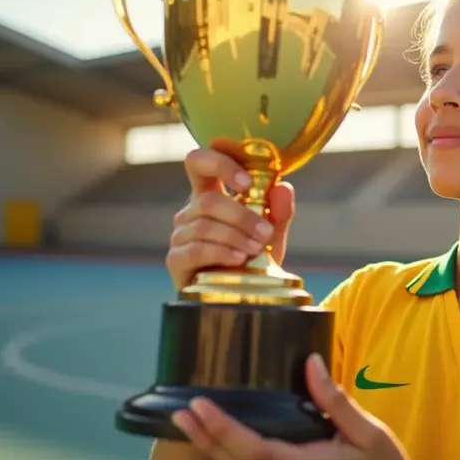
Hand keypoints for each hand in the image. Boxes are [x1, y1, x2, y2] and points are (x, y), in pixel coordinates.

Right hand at [166, 145, 295, 289]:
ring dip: (236, 236)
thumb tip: (283, 187)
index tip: (248, 182)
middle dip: (241, 215)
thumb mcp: (272, 235)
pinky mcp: (176, 260)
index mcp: (209, 193)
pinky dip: (221, 252)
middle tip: (265, 232)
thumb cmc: (252, 259)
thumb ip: (279, 212)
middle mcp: (190, 211)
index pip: (199, 161)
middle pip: (207, 200)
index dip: (220, 163)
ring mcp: (180, 235)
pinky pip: (196, 249)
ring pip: (204, 225)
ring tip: (256, 249)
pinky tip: (239, 259)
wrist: (242, 297)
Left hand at [171, 354, 408, 459]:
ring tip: (187, 422)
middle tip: (182, 409)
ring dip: (208, 448)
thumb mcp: (370, 433)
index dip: (222, 429)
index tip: (200, 405)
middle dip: (204, 437)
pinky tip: (213, 442)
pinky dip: (226, 457)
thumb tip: (311, 362)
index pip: (253, 450)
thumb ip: (337, 402)